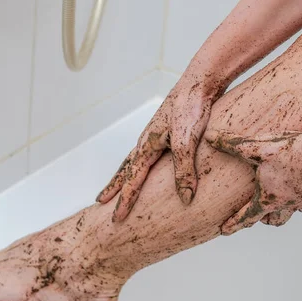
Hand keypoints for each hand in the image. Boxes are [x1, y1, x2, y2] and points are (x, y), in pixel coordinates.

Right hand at [97, 76, 219, 221]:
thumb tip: (185, 198)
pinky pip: (150, 153)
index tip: (115, 219)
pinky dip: (143, 164)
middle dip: (114, 187)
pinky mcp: (170, 130)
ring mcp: (158, 134)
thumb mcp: (187, 142)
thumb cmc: (191, 108)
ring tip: (119, 185)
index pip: (132, 180)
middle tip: (101, 202)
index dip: (124, 201)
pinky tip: (151, 165)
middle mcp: (148, 140)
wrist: (201, 81)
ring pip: (136, 160)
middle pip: (126, 169)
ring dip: (126, 175)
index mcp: (148, 146)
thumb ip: (184, 171)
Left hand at [205, 129, 301, 234]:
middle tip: (259, 213)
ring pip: (293, 212)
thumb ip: (231, 144)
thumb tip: (210, 137)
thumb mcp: (256, 146)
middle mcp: (287, 204)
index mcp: (268, 198)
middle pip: (272, 221)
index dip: (233, 224)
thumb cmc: (290, 150)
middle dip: (264, 218)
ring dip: (285, 209)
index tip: (225, 231)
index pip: (246, 217)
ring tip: (282, 199)